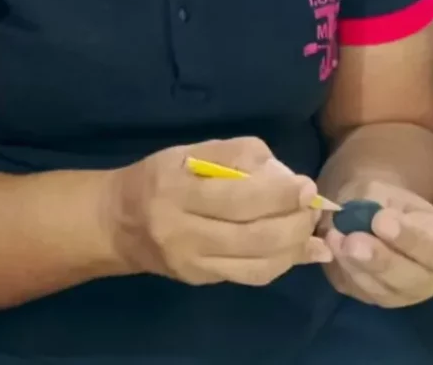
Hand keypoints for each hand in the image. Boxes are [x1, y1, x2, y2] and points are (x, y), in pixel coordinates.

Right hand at [105, 137, 331, 286]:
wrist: (119, 223)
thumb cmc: (159, 177)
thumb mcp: (188, 152)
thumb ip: (234, 155)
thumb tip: (282, 173)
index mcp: (177, 190)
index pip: (236, 198)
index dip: (278, 194)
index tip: (307, 186)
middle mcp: (182, 231)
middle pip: (251, 236)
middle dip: (293, 223)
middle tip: (314, 208)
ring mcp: (192, 262)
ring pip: (256, 263)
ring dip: (295, 247)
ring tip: (313, 229)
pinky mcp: (201, 279)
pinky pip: (250, 276)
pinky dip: (283, 264)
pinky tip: (304, 252)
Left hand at [321, 180, 432, 307]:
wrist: (368, 214)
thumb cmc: (385, 199)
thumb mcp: (385, 191)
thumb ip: (378, 205)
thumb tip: (367, 221)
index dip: (410, 238)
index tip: (381, 221)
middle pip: (413, 279)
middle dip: (380, 260)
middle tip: (353, 241)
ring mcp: (405, 294)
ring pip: (385, 291)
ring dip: (356, 267)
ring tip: (334, 239)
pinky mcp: (375, 299)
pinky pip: (361, 292)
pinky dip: (344, 271)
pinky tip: (331, 249)